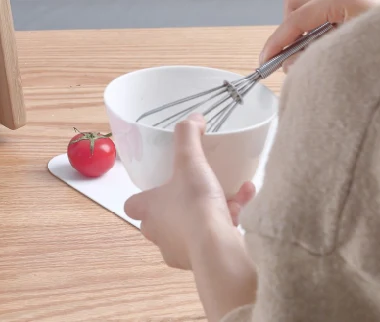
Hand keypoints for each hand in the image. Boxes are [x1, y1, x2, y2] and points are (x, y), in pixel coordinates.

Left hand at [124, 115, 254, 269]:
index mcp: (146, 210)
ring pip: (192, 226)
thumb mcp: (190, 161)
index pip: (133, 205)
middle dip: (180, 204)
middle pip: (162, 217)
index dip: (144, 196)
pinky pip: (212, 236)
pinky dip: (227, 220)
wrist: (217, 247)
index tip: (158, 184)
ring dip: (210, 208)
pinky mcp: (202, 261)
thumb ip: (188, 136)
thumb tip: (193, 118)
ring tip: (232, 191)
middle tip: (196, 188)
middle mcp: (157, 233)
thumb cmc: (194, 204)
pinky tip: (246, 201)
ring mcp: (178, 250)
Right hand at [260, 0, 379, 69]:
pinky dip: (317, 29)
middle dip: (288, 33)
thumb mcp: (350, 52)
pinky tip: (328, 46)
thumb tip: (290, 63)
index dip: (277, 42)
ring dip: (303, 32)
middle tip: (288, 59)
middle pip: (296, 5)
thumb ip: (314, 56)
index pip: (295, 18)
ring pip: (307, 7)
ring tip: (313, 55)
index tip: (266, 60)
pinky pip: (323, 10)